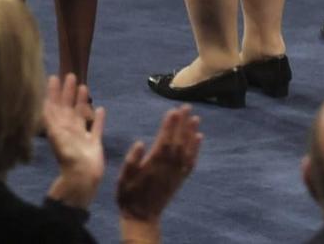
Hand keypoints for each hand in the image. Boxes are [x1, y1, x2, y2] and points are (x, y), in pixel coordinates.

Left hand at [42, 74, 106, 207]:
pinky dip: (98, 119)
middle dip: (68, 92)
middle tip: (70, 75)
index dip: (53, 92)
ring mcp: (81, 136)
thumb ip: (51, 119)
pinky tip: (101, 109)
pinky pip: (96, 128)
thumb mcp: (55, 135)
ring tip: (84, 88)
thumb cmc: (68, 156)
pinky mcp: (94, 143)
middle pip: (67, 107)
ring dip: (82, 102)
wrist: (81, 177)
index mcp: (58, 127)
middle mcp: (68, 129)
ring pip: (81, 115)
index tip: (53, 77)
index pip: (54, 106)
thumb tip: (45, 101)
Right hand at [116, 105, 201, 223]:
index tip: (173, 110)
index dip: (169, 125)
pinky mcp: (180, 178)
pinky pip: (191, 162)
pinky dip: (196, 149)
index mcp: (154, 164)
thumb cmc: (129, 194)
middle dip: (182, 123)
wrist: (142, 216)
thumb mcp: (124, 177)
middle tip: (187, 106)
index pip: (164, 140)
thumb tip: (140, 142)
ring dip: (191, 133)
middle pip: (178, 141)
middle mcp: (168, 166)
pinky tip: (199, 138)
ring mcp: (176, 173)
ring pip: (187, 150)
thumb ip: (132, 160)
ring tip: (196, 118)